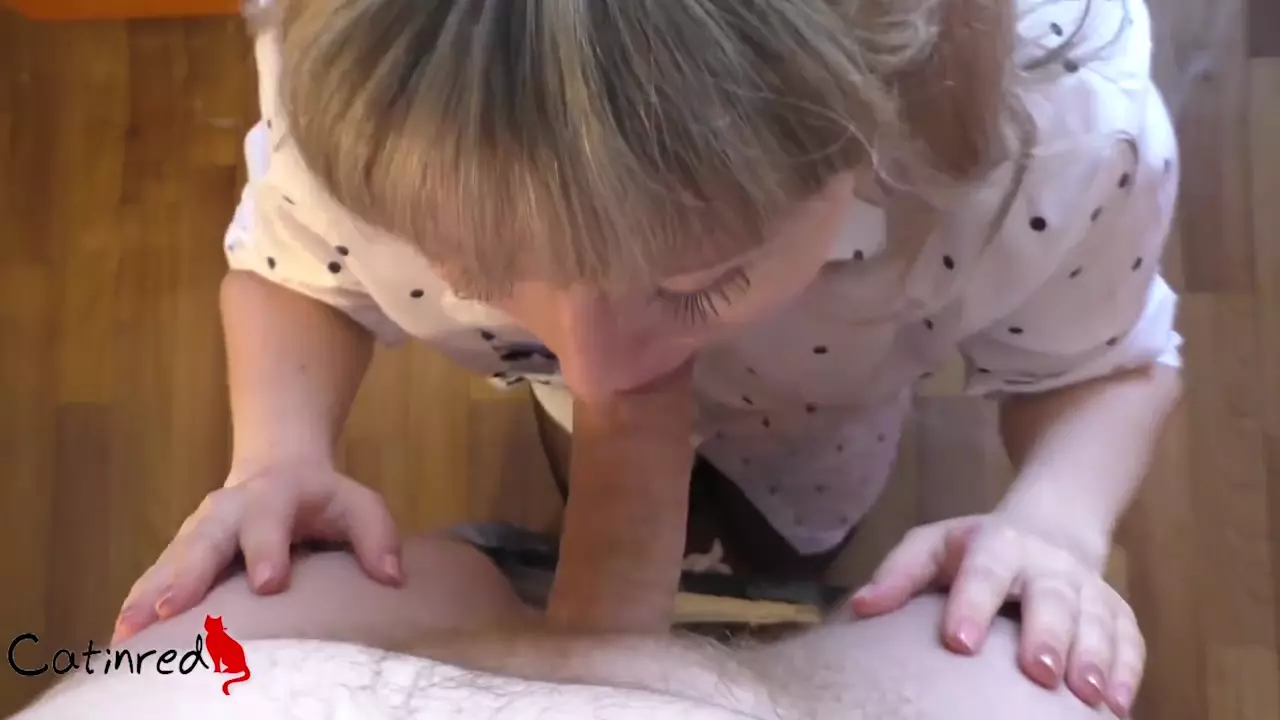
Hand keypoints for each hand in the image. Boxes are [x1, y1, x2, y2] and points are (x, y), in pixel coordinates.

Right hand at [112, 459, 402, 642]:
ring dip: (149, 595)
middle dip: (189, 575)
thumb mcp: (358, 503)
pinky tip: (123, 635)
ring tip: (130, 632)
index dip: (268, 550)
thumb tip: (392, 577)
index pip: (269, 522)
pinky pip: (155, 577)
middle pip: (205, 540)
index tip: (267, 583)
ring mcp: (198, 530)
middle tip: (173, 609)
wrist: (276, 467)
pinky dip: (138, 603)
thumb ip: (377, 536)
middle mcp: (227, 511)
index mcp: (274, 496)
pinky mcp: (180, 551)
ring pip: (170, 561)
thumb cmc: (323, 498)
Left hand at [849, 515, 1142, 716]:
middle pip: (1051, 596)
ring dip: (1095, 657)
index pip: (984, 570)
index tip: (959, 642)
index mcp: (996, 545)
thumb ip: (898, 574)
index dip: (972, 603)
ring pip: (1097, 619)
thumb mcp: (930, 548)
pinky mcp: (1116, 610)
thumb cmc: (971, 553)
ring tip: (1088, 695)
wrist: (1048, 532)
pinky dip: (1129, 670)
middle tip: (1038, 673)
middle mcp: (1047, 565)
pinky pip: (1130, 638)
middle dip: (1048, 633)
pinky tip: (1117, 705)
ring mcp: (1087, 588)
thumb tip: (860, 608)